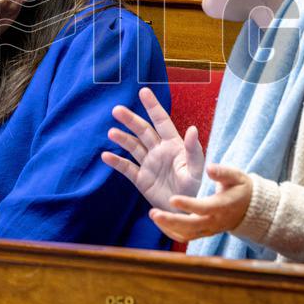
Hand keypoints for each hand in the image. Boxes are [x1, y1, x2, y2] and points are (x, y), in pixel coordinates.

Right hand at [101, 87, 204, 211]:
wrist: (186, 211)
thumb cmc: (195, 187)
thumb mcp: (196, 168)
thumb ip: (194, 150)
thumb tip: (192, 129)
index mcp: (173, 144)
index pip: (161, 121)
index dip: (153, 106)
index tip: (143, 91)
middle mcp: (159, 150)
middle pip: (142, 131)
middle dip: (130, 120)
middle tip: (117, 110)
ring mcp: (149, 164)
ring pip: (133, 147)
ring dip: (122, 138)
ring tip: (112, 132)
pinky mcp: (141, 179)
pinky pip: (127, 168)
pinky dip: (116, 162)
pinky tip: (106, 155)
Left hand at [148, 164, 252, 242]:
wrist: (249, 210)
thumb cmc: (240, 188)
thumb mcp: (237, 177)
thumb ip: (223, 172)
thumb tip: (209, 168)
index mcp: (222, 206)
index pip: (203, 208)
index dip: (188, 205)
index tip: (172, 199)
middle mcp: (214, 221)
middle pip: (190, 226)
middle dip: (171, 221)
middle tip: (153, 213)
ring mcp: (208, 230)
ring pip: (185, 235)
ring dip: (167, 227)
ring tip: (153, 214)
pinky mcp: (202, 233)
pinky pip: (185, 237)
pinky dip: (171, 232)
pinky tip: (159, 222)